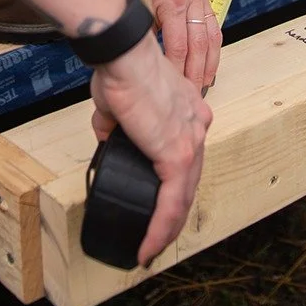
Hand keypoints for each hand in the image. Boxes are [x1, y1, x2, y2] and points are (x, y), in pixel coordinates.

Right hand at [91, 34, 212, 265]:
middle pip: (189, 181)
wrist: (124, 56)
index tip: (162, 203)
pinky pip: (170, 203)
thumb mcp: (118, 104)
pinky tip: (148, 246)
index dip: (175, 184)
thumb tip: (108, 138)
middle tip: (157, 237)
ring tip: (150, 249)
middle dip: (174, 213)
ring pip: (183, 197)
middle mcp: (197, 126)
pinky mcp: (177, 155)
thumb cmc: (120, 68)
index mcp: (189, 111)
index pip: (187, 156)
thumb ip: (115, 124)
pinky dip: (159, 228)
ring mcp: (191, 142)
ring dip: (167, 228)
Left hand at [113, 0, 220, 89]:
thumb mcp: (133, 7)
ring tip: (204, 84)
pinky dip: (212, 47)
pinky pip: (213, 25)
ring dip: (209, 63)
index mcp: (172, 0)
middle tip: (192, 94)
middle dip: (196, 73)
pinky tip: (208, 63)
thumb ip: (145, 35)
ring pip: (212, 36)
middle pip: (199, 45)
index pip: (179, 46)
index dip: (178, 71)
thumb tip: (151, 66)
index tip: (173, 90)